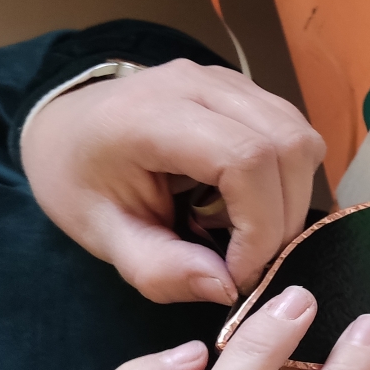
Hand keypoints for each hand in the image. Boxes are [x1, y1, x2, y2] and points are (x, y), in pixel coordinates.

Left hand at [22, 59, 325, 303]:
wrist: (67, 125)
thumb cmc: (80, 179)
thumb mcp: (103, 236)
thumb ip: (160, 269)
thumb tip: (227, 288)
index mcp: (151, 116)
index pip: (244, 159)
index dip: (259, 225)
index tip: (237, 273)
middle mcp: (199, 83)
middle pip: (288, 146)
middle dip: (282, 220)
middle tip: (247, 260)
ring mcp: (229, 80)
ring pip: (303, 139)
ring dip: (291, 200)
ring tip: (248, 231)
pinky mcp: (248, 89)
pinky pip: (297, 135)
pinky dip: (288, 181)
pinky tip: (250, 202)